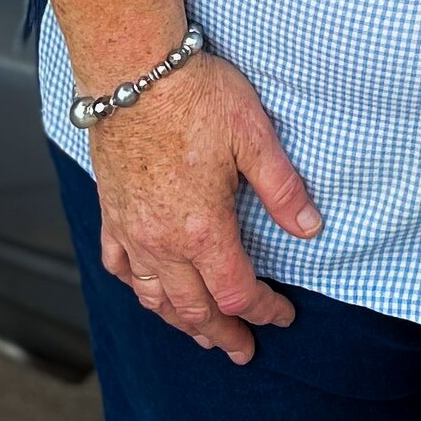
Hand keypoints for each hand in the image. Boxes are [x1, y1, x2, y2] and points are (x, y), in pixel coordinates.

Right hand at [88, 50, 320, 363]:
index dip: (264, 310)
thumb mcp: (254, 135)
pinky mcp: (111, 213)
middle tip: (242, 350)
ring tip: (201, 335)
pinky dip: (139, 288)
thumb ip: (282, 188)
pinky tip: (149, 291)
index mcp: (202, 228)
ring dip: (181, 322)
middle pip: (193, 309)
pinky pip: (121, 267)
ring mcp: (131, 230)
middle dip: (222, 334)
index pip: (236, 293)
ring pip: (154, 297)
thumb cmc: (195, 96)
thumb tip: (310, 227)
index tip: (283, 315)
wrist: (134, 70)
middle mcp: (161, 241)